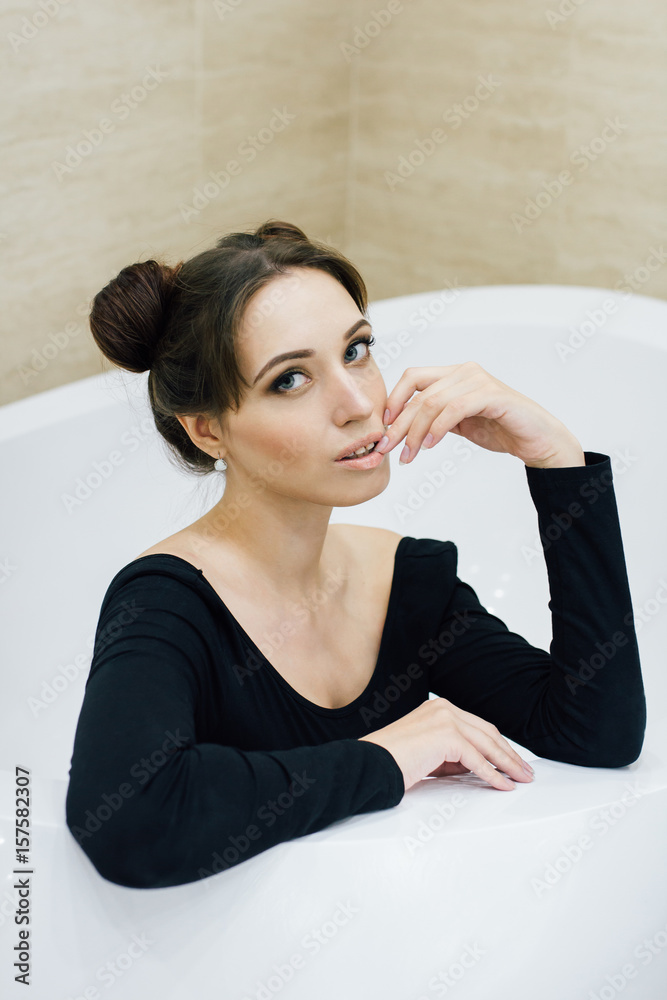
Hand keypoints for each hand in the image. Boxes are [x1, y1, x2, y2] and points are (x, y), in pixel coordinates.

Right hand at [359, 696, 534, 792]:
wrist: (371, 763)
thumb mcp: (429, 754)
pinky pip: (477, 759)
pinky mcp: (446, 735)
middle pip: (488, 732)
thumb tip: (480, 767)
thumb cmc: (392, 761)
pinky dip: (493, 775)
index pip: (477, 726)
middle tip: (524, 771)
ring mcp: (445, 718)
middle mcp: (444, 707)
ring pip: (487, 744)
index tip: (512, 761)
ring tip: (521, 779)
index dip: (498, 745)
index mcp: (438, 707)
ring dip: (507, 764)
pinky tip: (503, 785)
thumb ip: (452, 755)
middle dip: (509, 754)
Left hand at [376, 361, 584, 468]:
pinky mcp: (492, 395)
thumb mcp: (458, 423)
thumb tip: (400, 426)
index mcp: (454, 374)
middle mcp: (464, 371)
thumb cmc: (499, 429)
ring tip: (409, 455)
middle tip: (386, 448)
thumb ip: (434, 418)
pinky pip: (454, 409)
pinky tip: (429, 445)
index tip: (383, 428)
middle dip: (398, 424)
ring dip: (415, 432)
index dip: (394, 400)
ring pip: (432, 402)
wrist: (536, 440)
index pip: (412, 377)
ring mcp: (478, 380)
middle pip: (418, 393)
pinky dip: (437, 428)